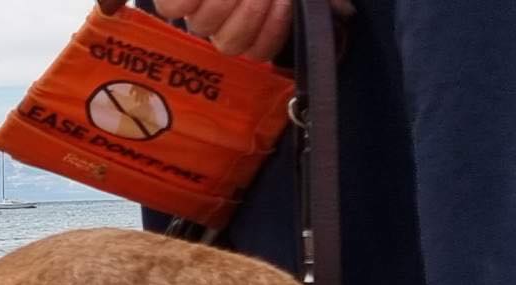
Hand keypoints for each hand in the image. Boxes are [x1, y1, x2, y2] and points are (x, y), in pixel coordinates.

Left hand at [150, 0, 354, 60]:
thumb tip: (344, 8)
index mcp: (258, 16)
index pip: (261, 50)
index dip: (273, 30)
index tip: (285, 0)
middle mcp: (225, 20)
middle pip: (231, 44)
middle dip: (249, 14)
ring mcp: (197, 10)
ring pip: (202, 27)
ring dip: (221, 3)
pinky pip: (172, 9)